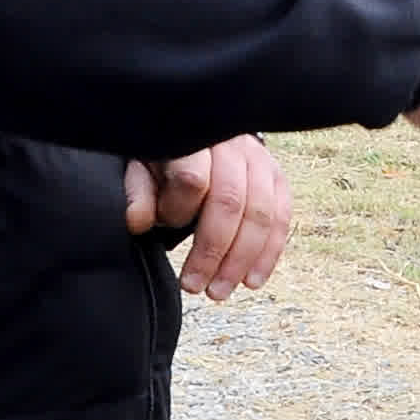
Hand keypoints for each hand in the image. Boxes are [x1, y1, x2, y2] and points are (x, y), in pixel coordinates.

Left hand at [123, 135, 290, 299]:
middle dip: (214, 252)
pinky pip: (281, 218)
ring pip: (261, 215)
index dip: (178, 212)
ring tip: (220, 291)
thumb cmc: (168, 154)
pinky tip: (253, 280)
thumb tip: (139, 222)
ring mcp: (261, 161)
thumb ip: (138, 191)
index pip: (194, 180)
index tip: (162, 227)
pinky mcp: (277, 177)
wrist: (200, 128)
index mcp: (195, 140)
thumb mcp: (143, 164)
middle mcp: (233, 147)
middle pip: (231, 202)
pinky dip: (269, 253)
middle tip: (195, 286)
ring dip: (242, 260)